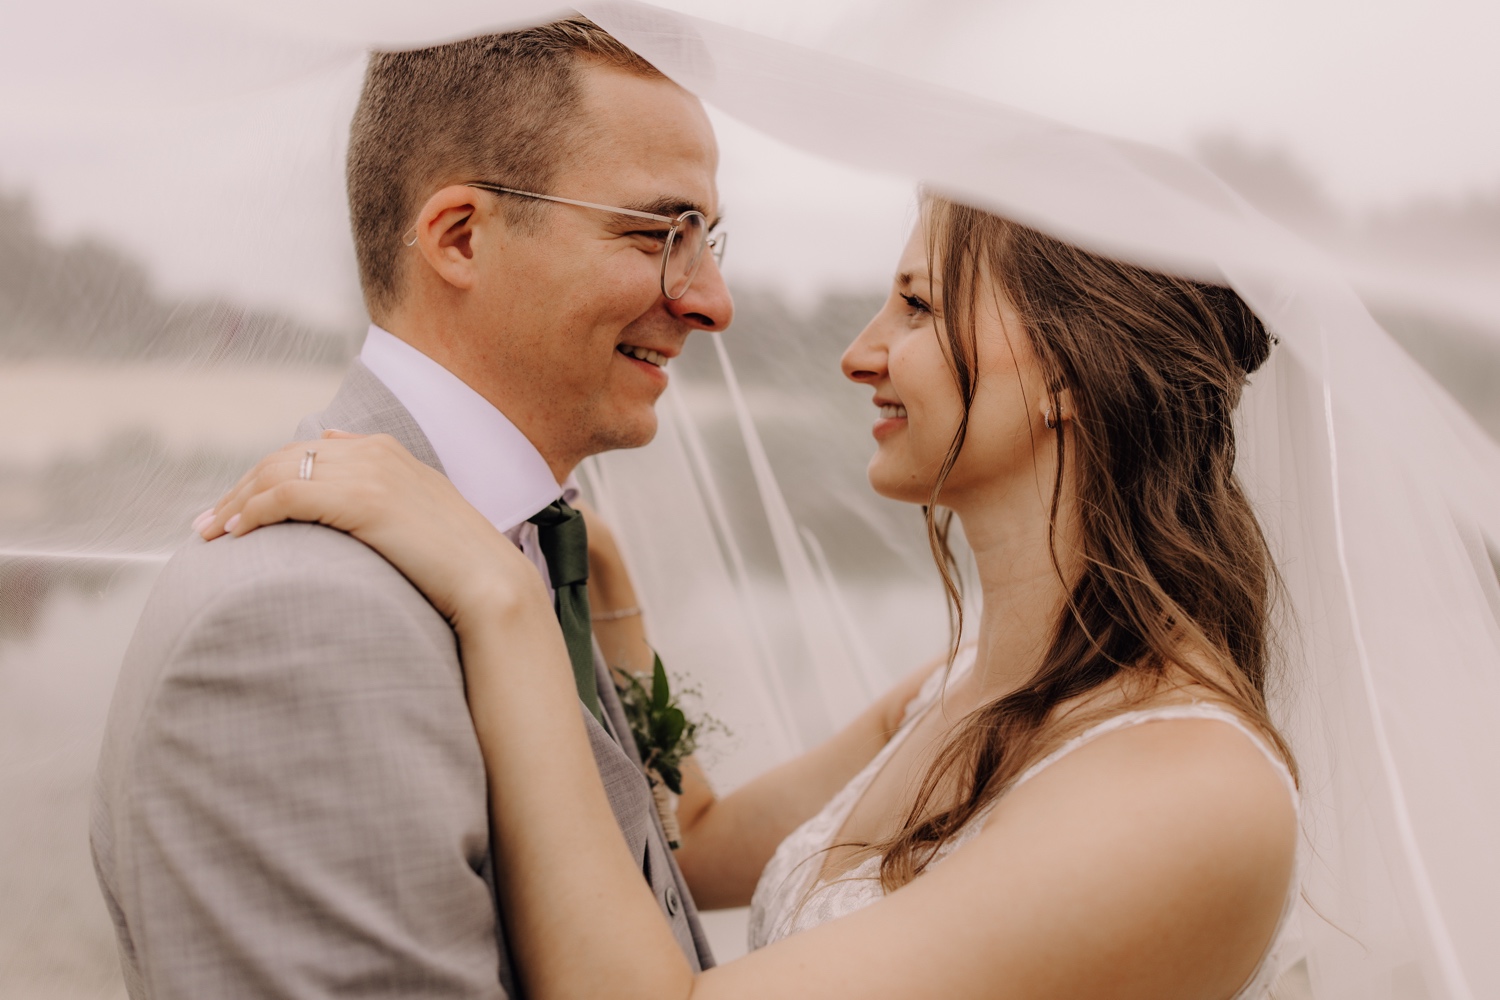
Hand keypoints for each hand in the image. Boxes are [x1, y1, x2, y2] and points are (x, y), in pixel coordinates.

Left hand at [197, 431, 551, 633]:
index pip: (306, 450)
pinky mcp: (360, 499)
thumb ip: (380, 484)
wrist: (488, 583)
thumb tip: (337, 454)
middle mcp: (374, 451)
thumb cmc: (455, 562)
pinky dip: (252, 512)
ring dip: (235, 503)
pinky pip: (286, 495)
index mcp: (386, 449)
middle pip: (283, 458)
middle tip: (206, 523)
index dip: (264, 476)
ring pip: (276, 473)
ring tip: (210, 533)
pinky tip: (235, 534)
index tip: (236, 507)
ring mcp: (368, 471)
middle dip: (239, 489)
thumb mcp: (417, 510)